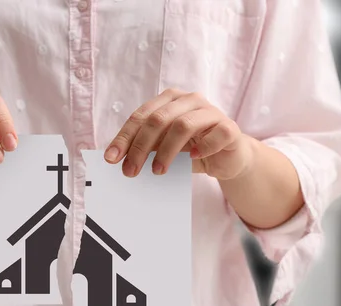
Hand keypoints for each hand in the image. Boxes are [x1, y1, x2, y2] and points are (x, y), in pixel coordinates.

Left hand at [104, 89, 254, 179]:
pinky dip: (202, 148)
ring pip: (182, 125)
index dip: (124, 138)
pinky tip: (194, 158)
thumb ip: (145, 147)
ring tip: (157, 171)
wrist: (227, 158)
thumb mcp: (163, 148)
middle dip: (140, 147)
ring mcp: (211, 111)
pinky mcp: (229, 127)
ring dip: (166, 151)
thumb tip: (117, 159)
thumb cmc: (191, 150)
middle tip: (130, 171)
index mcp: (169, 100)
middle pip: (158, 119)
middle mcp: (189, 100)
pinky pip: (215, 135)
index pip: (140, 116)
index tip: (111, 159)